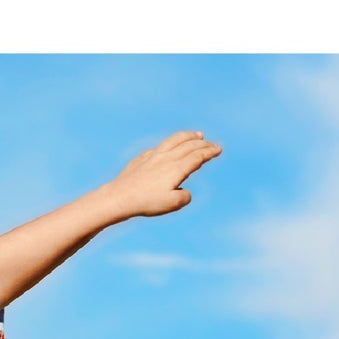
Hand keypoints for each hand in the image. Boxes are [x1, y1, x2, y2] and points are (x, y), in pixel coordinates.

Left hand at [100, 130, 221, 218]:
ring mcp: (153, 156)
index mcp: (177, 168)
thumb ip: (185, 197)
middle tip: (212, 144)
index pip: (197, 156)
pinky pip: (160, 147)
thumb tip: (184, 191)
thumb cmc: (146, 202)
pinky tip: (170, 146)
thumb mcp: (172, 204)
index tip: (219, 149)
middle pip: (189, 145)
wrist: (120, 197)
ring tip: (197, 134)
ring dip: (188, 136)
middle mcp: (166, 158)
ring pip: (174, 140)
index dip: (210, 151)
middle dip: (203, 143)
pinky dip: (170, 143)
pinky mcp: (142, 159)